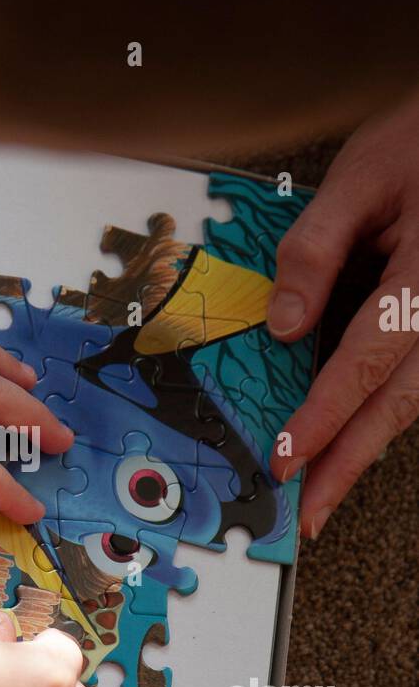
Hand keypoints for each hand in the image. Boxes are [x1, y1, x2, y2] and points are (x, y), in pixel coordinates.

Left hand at [268, 93, 418, 536]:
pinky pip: (418, 377)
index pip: (369, 358)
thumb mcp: (362, 174)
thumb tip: (282, 323)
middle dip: (351, 462)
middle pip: (400, 402)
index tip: (288, 458)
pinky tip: (353, 437)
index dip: (326, 415)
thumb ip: (317, 246)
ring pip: (415, 399)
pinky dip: (384, 412)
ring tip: (327, 490)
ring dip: (368, 447)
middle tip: (310, 512)